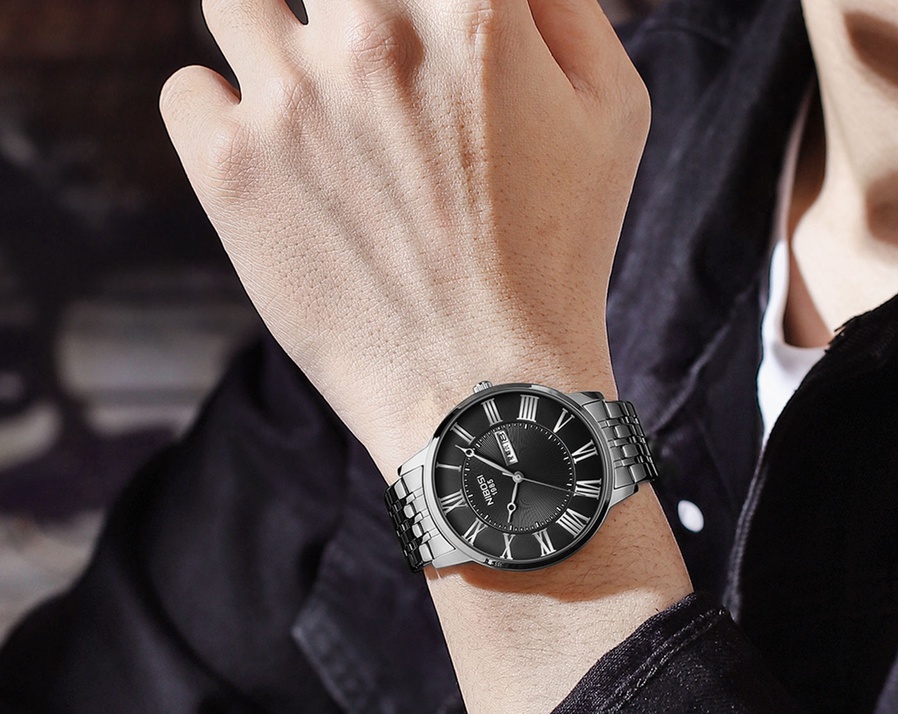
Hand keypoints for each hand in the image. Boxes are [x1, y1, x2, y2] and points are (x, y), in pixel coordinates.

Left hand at [160, 0, 650, 475]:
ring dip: (270, 37)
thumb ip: (558, 1)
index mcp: (471, 3)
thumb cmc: (559, 258)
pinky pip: (185, 88)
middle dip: (347, 14)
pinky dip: (218, 113)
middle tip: (368, 71)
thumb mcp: (612, 111)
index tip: (410, 33)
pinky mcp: (230, 169)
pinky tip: (272, 164)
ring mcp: (290, 98)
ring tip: (313, 109)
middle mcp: (372, 29)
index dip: (419, 2)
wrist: (488, 390)